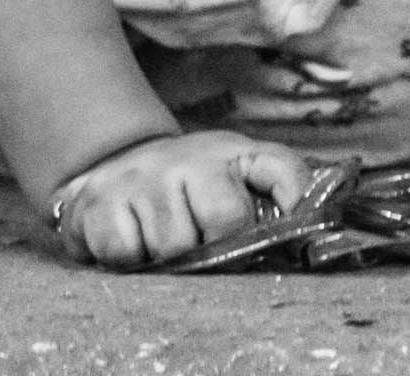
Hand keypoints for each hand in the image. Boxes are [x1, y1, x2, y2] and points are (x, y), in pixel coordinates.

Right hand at [49, 131, 319, 268]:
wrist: (111, 163)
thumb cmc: (188, 183)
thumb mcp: (238, 172)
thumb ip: (279, 187)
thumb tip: (311, 230)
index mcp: (230, 154)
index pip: (278, 168)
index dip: (293, 199)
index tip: (293, 230)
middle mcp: (187, 159)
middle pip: (224, 219)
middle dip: (217, 244)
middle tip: (203, 244)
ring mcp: (141, 178)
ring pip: (172, 243)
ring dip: (169, 255)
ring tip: (164, 239)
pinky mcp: (98, 200)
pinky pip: (122, 249)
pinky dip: (126, 257)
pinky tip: (132, 240)